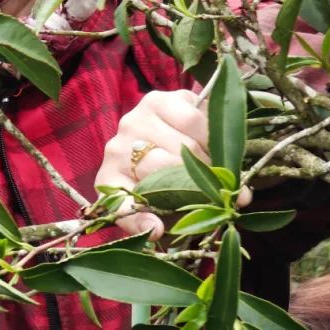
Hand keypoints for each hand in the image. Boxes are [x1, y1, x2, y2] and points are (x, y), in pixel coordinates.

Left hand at [94, 90, 251, 239]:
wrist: (175, 135)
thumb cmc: (169, 178)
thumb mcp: (163, 206)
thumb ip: (159, 219)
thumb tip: (155, 231)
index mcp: (111, 180)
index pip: (119, 202)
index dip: (139, 219)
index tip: (157, 230)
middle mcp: (117, 148)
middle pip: (164, 171)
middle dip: (198, 185)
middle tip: (218, 191)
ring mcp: (135, 120)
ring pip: (184, 146)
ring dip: (209, 161)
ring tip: (216, 167)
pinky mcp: (156, 100)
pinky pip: (192, 119)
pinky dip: (210, 135)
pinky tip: (211, 143)